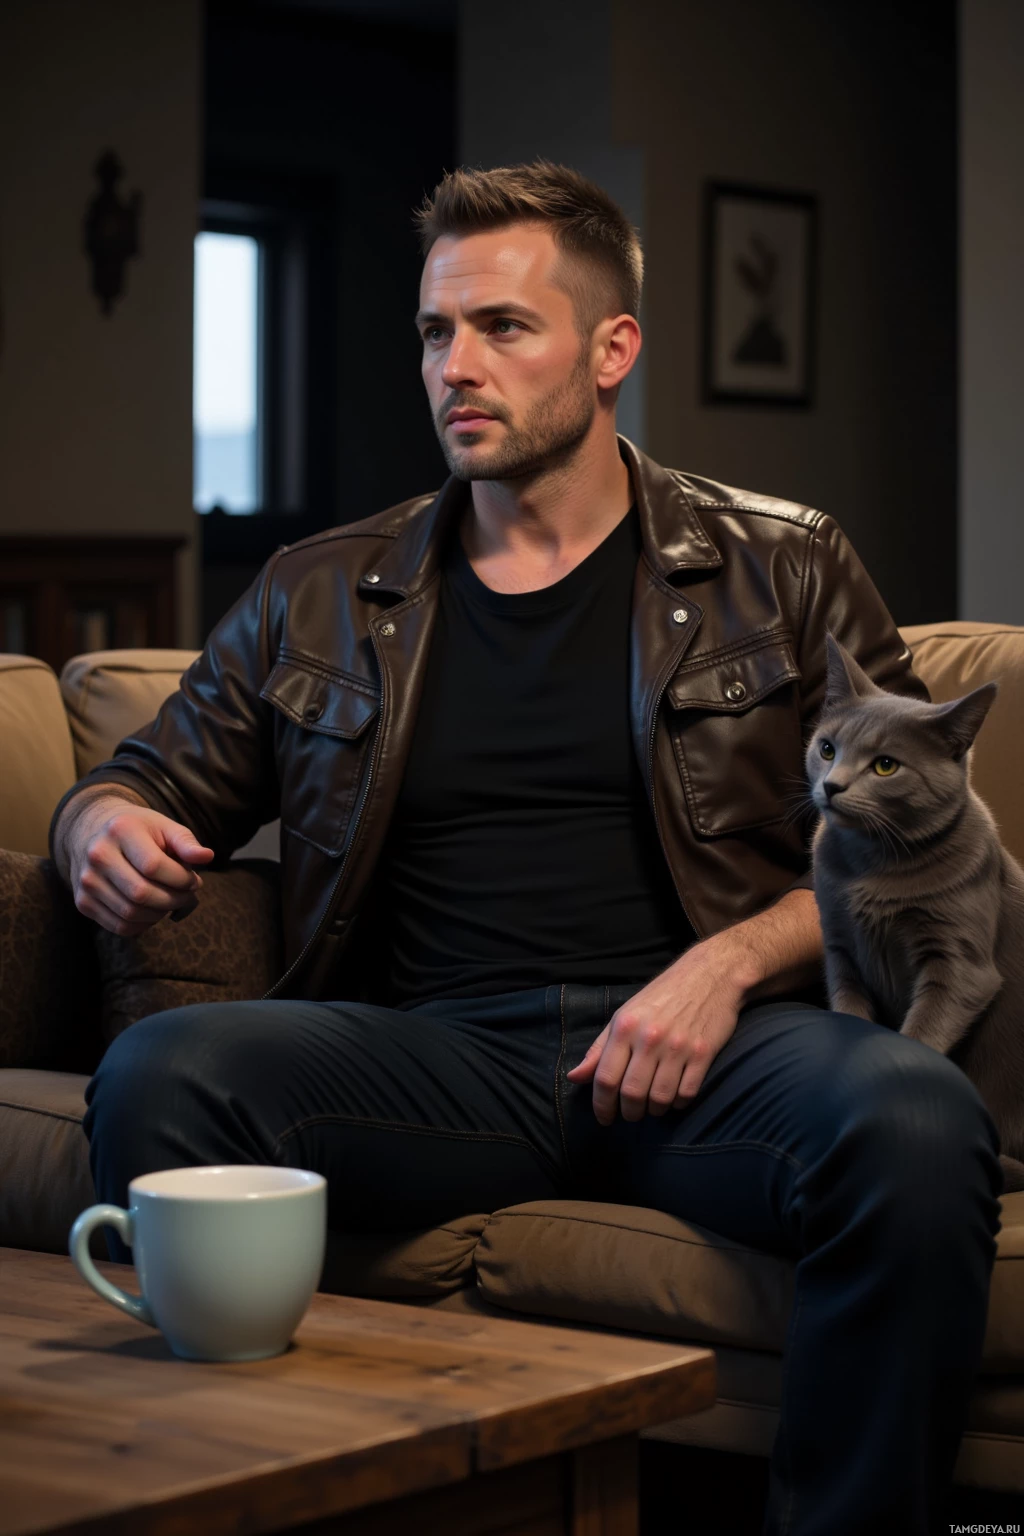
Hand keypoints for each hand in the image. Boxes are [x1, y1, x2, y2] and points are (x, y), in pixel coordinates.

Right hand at [69, 796, 214, 936]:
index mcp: (120, 830)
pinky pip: (119, 926)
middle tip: (186, 895)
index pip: (154, 866)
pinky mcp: (83, 902)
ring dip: (160, 914)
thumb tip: (207, 856)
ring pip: (131, 914)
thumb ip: (186, 842)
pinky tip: (152, 911)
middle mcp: (98, 855)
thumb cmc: (139, 831)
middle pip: (141, 893)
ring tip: (170, 901)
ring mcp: (86, 881)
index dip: (181, 879)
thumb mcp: (164, 827)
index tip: (193, 880)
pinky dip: (143, 925)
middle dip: (173, 900)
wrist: (93, 834)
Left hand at [566, 940, 754, 1125]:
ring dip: (654, 1111)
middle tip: (631, 1114)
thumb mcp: (625, 1015)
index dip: (601, 1105)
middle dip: (629, 1113)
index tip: (604, 1118)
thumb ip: (599, 1049)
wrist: (710, 975)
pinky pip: (687, 1094)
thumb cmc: (662, 996)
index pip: (605, 1078)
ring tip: (653, 1106)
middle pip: (632, 1094)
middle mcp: (649, 1037)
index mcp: (625, 1027)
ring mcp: (678, 1046)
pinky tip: (675, 1097)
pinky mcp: (703, 1053)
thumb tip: (574, 1077)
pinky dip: (678, 1103)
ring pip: (660, 1099)